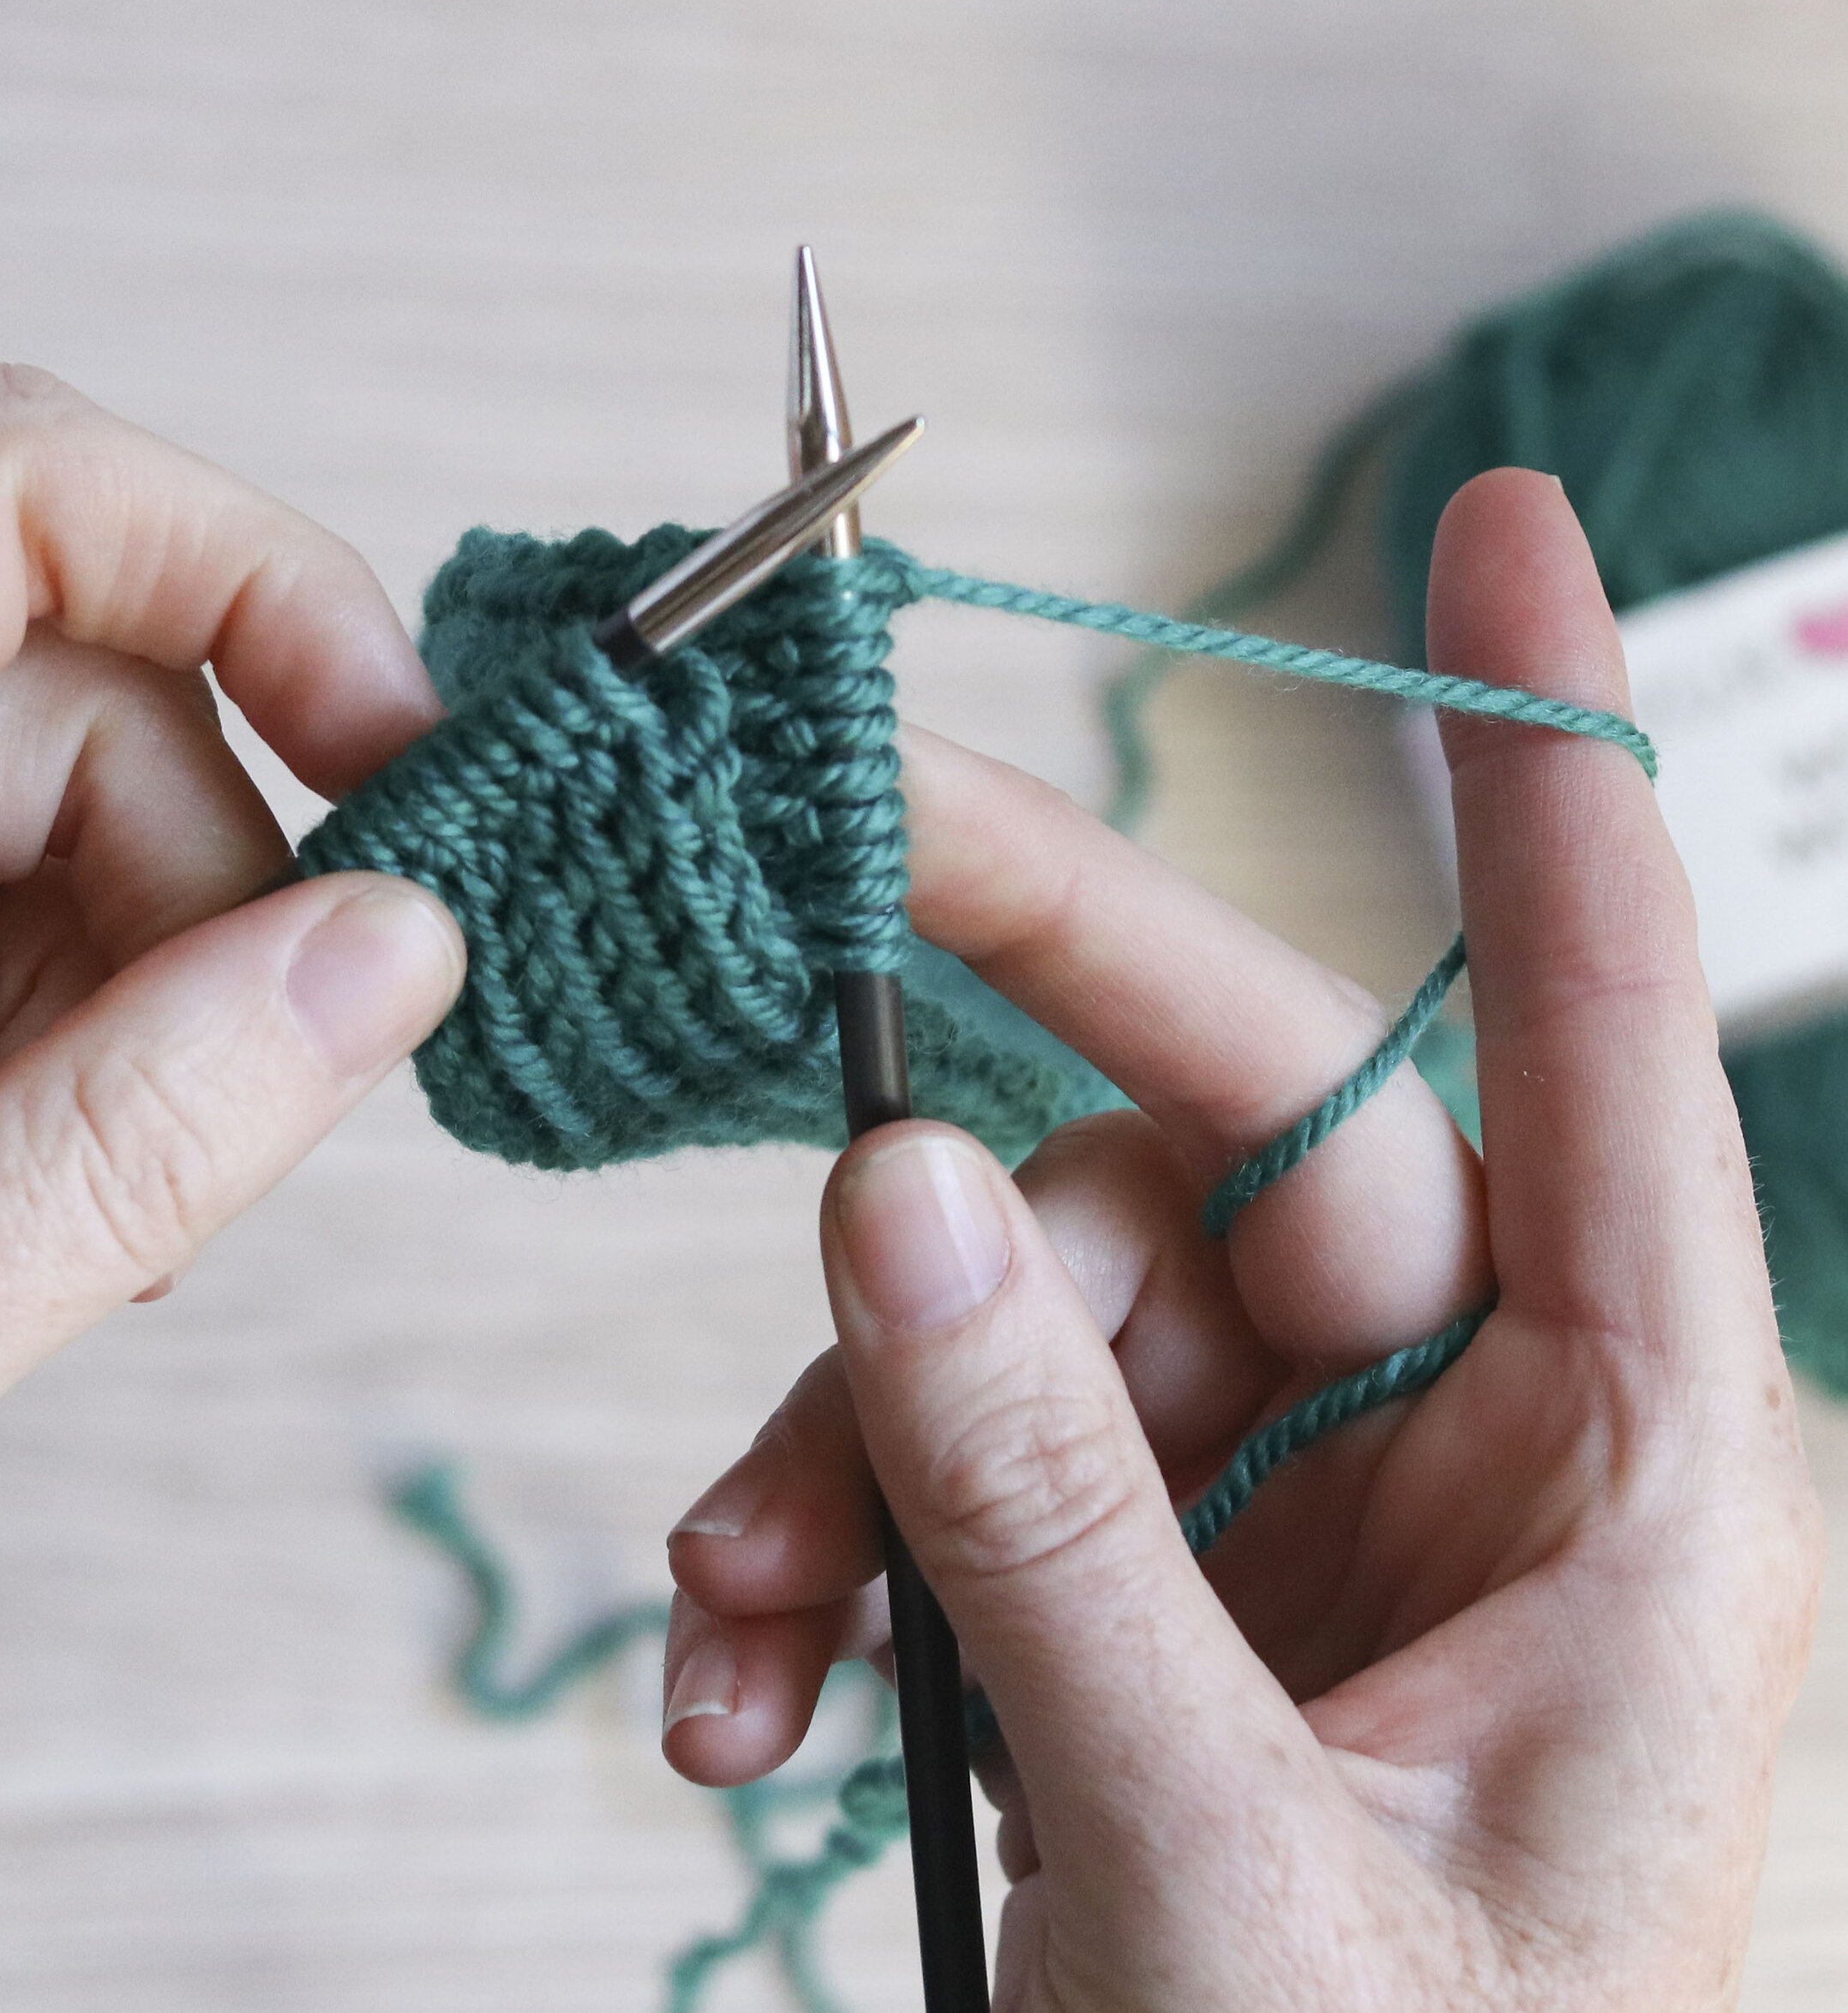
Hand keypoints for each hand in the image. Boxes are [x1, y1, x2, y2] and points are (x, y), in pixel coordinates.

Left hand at [0, 366, 463, 1697]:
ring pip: (63, 815)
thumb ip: (113, 1155)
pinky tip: (44, 1204)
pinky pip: (8, 920)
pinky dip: (86, 1047)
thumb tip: (393, 954)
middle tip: (218, 1124)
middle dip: (203, 899)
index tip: (397, 755)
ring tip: (94, 1220)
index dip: (242, 576)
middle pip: (66, 695)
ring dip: (147, 999)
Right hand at [663, 470, 1820, 2007]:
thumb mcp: (1221, 1865)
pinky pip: (988, 1465)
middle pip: (1195, 1166)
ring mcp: (1320, 1507)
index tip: (1505, 510)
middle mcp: (1484, 1434)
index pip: (1586, 1027)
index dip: (1537, 750)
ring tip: (739, 1637)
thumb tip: (893, 1194)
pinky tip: (760, 1690)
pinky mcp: (1182, 1586)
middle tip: (787, 1148)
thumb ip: (1056, 1524)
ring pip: (1038, 1324)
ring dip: (852, 1450)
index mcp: (1638, 1467)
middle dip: (962, 1211)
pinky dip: (853, 1553)